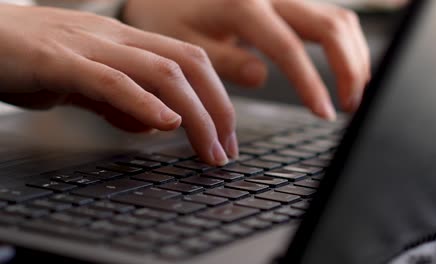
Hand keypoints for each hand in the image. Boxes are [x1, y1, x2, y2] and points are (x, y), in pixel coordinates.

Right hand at [0, 4, 235, 165]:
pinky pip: (110, 80)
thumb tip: (153, 123)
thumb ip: (121, 102)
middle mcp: (117, 39)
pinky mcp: (59, 61)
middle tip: (225, 152)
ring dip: (194, 115)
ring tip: (208, 149)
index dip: (217, 100)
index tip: (226, 138)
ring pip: (161, 72)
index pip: (190, 63)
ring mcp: (90, 46)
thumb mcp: (87, 85)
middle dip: (218, 111)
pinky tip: (164, 124)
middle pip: (189, 65)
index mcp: (127, 42)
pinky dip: (143, 102)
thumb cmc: (30, 59)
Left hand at [124, 0, 370, 118]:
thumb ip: (224, 60)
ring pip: (337, 19)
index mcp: (243, 6)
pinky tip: (345, 66)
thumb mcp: (186, 43)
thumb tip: (261, 77)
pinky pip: (329, 18)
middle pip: (329, 26)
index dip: (312, 83)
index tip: (323, 112)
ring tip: (354, 91)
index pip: (288, 48)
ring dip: (354, 55)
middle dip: (348, 68)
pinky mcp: (289, 2)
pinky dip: (345, 44)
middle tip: (351, 105)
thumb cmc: (171, 14)